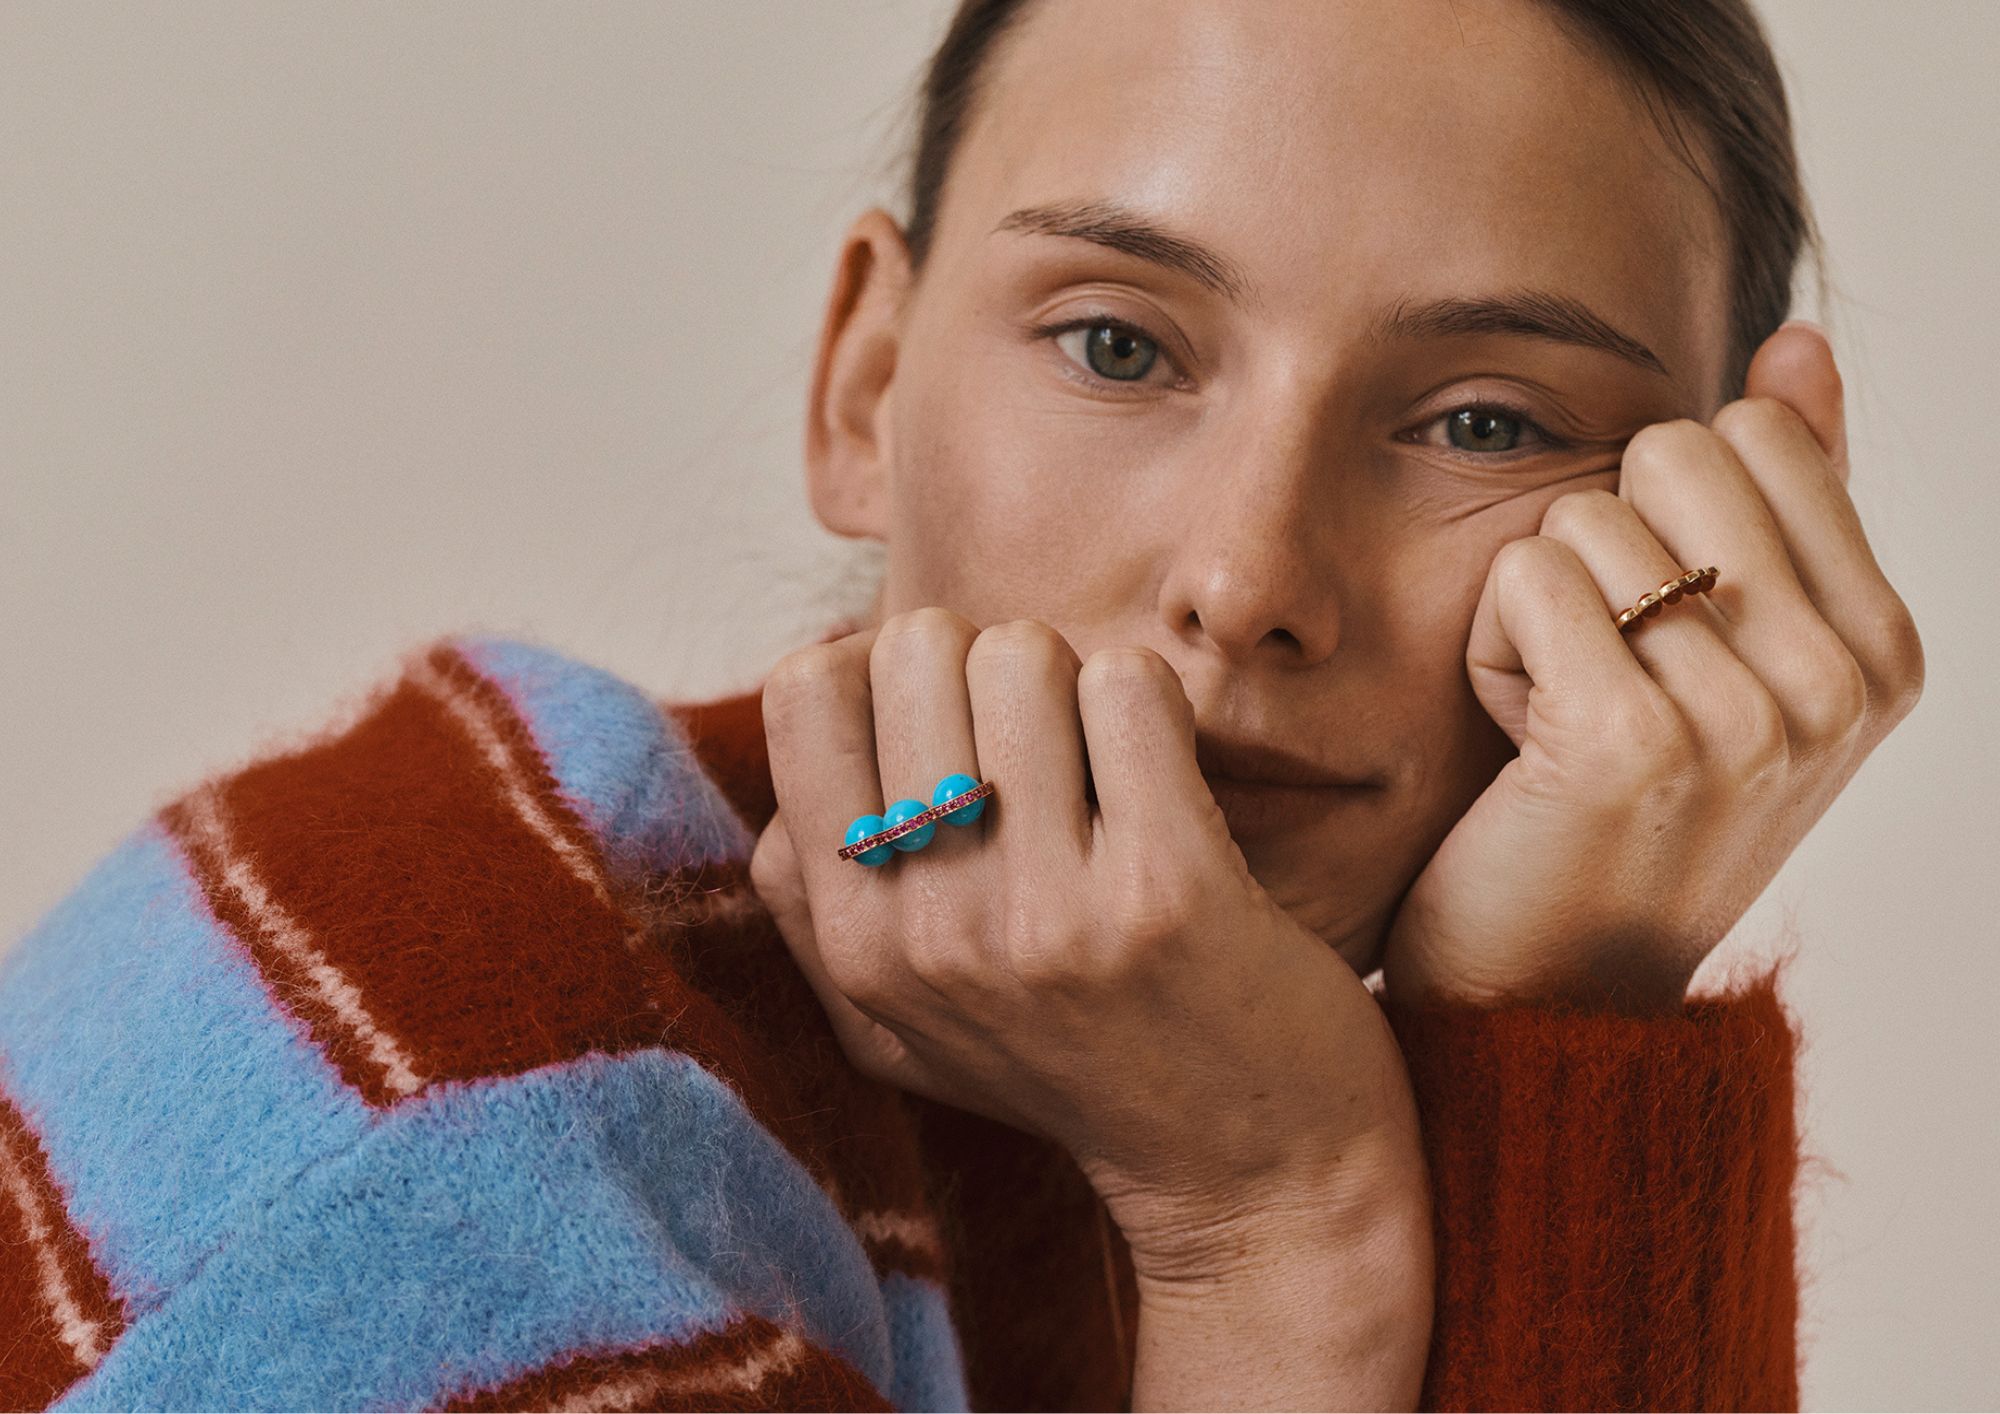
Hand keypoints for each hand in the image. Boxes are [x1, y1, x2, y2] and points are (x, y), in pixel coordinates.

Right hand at [750, 609, 1428, 1277]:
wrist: (1249, 1171)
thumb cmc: (1072, 1055)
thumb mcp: (897, 1014)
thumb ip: (814, 888)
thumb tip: (806, 702)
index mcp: (853, 942)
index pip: (804, 691)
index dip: (880, 666)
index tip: (948, 717)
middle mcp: (928, 931)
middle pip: (917, 649)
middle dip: (988, 667)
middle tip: (1043, 749)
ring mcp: (1044, 914)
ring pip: (1024, 654)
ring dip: (1076, 684)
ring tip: (1107, 771)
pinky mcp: (1163, 890)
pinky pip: (1130, 687)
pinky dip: (1156, 705)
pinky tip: (1170, 780)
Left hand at [1379, 321, 1926, 1013]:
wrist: (1548, 993)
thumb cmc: (1623, 814)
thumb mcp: (1736, 656)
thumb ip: (1787, 500)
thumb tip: (1797, 343)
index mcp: (1884, 650)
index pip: (1754, 431)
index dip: (1668, 515)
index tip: (1665, 642)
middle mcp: (1840, 685)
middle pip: (1671, 451)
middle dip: (1602, 548)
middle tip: (1604, 677)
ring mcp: (1749, 720)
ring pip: (1586, 517)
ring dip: (1539, 612)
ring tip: (1563, 723)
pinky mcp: (1631, 744)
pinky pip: (1525, 575)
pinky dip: (1493, 647)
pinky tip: (1522, 742)